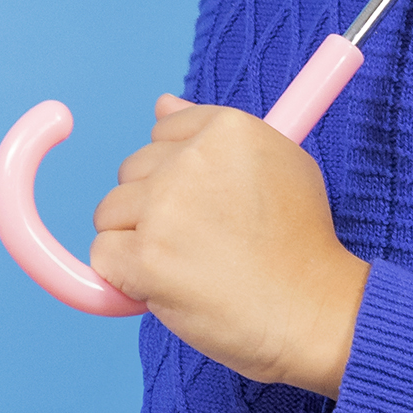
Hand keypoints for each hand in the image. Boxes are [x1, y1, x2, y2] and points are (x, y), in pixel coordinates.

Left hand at [91, 95, 368, 397]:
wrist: (310, 308)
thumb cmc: (300, 241)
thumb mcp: (283, 161)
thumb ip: (217, 133)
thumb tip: (161, 104)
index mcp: (229, 128)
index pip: (165, 130)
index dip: (177, 170)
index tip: (199, 199)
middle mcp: (193, 158)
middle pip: (132, 170)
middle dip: (152, 205)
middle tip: (198, 238)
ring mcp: (165, 206)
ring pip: (110, 212)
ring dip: (135, 241)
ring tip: (185, 263)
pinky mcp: (145, 257)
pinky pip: (102, 255)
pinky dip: (122, 276)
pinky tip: (164, 284)